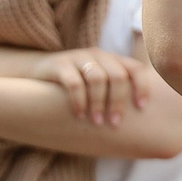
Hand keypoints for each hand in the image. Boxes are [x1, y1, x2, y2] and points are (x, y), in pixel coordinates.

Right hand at [33, 48, 150, 126]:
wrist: (39, 74)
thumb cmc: (77, 86)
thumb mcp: (99, 85)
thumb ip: (117, 93)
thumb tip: (142, 121)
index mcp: (112, 60)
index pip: (135, 69)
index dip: (141, 87)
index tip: (141, 108)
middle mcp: (98, 56)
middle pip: (117, 76)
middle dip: (118, 102)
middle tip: (114, 123)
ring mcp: (78, 58)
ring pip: (97, 78)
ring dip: (98, 103)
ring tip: (95, 122)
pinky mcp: (60, 65)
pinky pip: (74, 83)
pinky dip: (79, 101)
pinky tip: (79, 115)